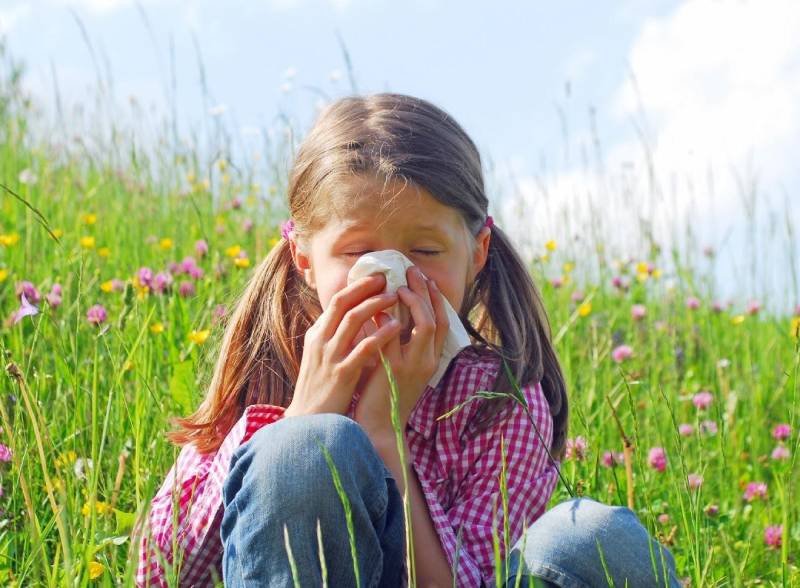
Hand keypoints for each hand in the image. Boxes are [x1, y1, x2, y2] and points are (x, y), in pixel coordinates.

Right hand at [284, 274, 402, 417]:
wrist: (310, 422)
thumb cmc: (321, 390)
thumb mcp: (321, 358)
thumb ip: (334, 337)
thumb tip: (352, 317)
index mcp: (316, 335)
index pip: (336, 301)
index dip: (357, 286)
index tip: (376, 276)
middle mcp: (320, 341)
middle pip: (342, 304)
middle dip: (365, 287)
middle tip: (387, 277)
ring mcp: (330, 357)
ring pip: (352, 321)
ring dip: (375, 305)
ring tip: (395, 296)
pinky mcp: (342, 374)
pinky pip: (363, 348)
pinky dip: (380, 334)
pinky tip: (396, 326)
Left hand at [353, 266, 449, 439]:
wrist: (378, 426)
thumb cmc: (385, 394)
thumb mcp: (400, 366)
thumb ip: (399, 341)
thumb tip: (388, 310)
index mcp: (431, 360)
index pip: (443, 322)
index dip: (436, 299)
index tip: (426, 279)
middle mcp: (427, 361)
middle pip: (436, 318)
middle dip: (426, 292)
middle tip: (413, 271)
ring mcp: (412, 365)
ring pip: (423, 324)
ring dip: (413, 300)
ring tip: (400, 284)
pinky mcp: (393, 369)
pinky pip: (394, 337)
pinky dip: (388, 318)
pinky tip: (379, 305)